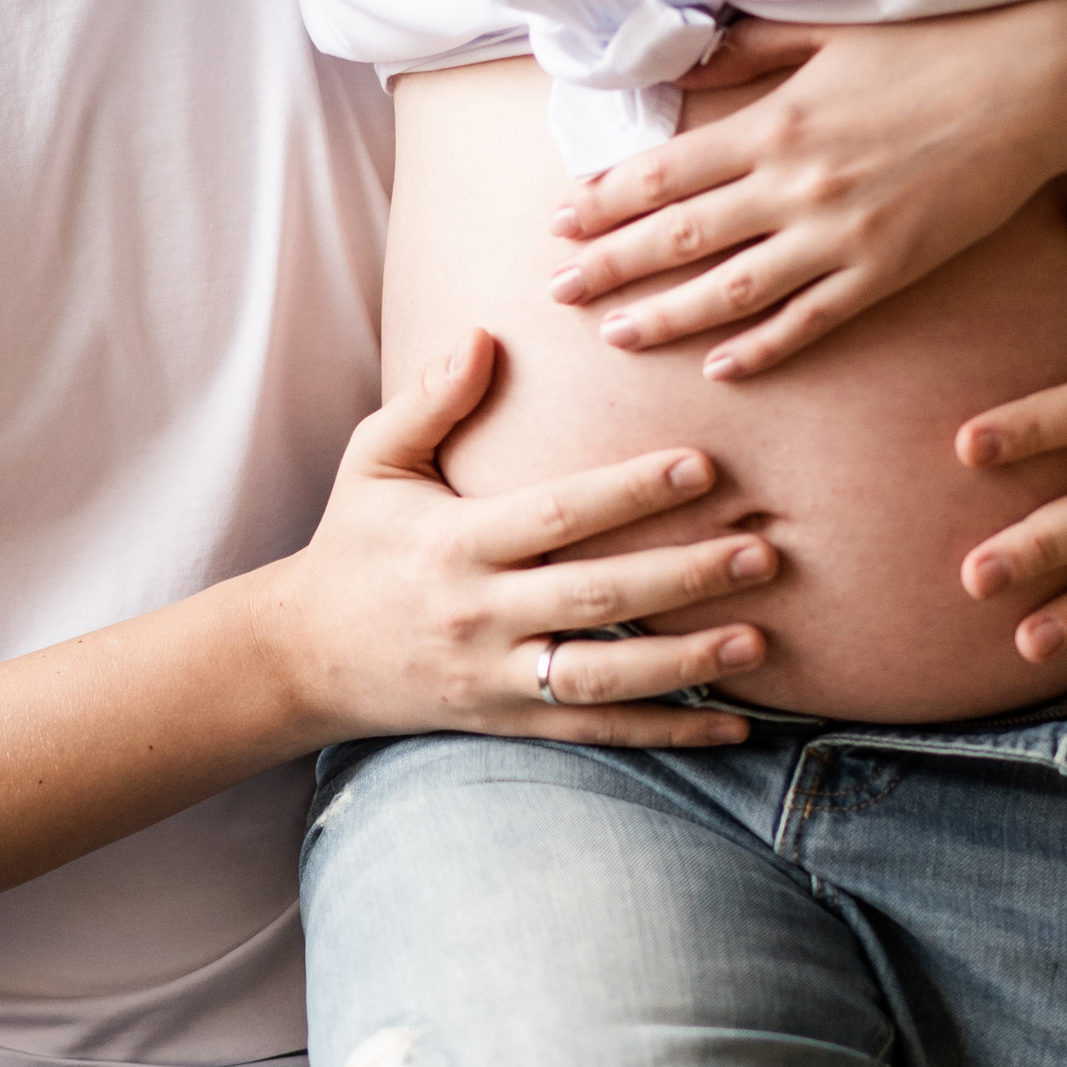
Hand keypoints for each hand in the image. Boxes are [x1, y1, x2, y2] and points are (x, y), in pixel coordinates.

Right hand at [256, 328, 776, 747]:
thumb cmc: (353, 544)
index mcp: (454, 543)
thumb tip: (484, 334)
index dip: (629, 491)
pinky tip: (735, 721)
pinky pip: (599, 732)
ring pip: (604, 678)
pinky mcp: (510, 722)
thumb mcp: (374, 462)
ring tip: (758, 636)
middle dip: (683, 575)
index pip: (556, 514)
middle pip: (595, 597)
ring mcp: (497, 677)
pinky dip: (669, 730)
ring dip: (686, 660)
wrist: (304, 657)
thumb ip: (430, 400)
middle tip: (762, 551)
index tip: (701, 464)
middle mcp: (480, 614)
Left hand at [547, 0, 1066, 377]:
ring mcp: (841, 235)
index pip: (662, 172)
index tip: (561, 220)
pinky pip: (810, 320)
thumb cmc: (933, 48)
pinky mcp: (888, 270)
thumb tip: (688, 61)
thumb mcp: (828, 34)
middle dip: (609, 265)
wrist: (1034, 84)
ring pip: (731, 290)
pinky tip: (720, 364)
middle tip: (557, 290)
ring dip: (666, 316)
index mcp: (772, 123)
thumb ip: (751, 53)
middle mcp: (795, 185)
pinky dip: (762, 347)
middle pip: (677, 237)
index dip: (604, 200)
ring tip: (615, 333)